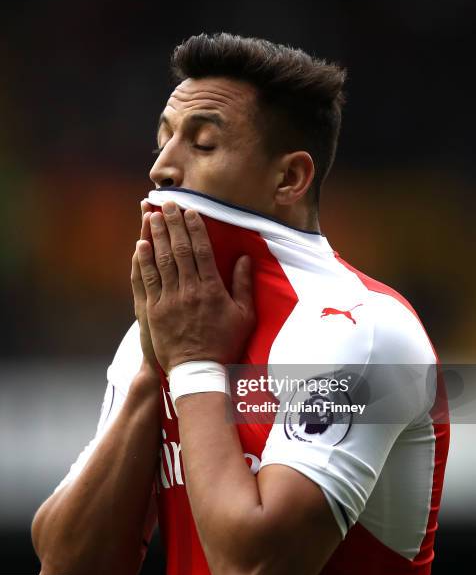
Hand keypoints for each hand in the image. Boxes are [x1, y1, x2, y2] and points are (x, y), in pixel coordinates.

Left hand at [136, 201, 255, 373]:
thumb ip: (244, 285)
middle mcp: (189, 290)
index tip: (190, 211)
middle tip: (167, 203)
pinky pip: (147, 280)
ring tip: (151, 216)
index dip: (195, 228)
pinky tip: (141, 245)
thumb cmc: (224, 343)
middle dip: (172, 224)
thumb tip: (244, 258)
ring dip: (156, 236)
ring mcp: (169, 300)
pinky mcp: (153, 310)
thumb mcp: (244, 316)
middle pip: (179, 250)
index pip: (202, 251)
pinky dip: (143, 261)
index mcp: (211, 290)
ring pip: (161, 261)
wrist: (197, 371)